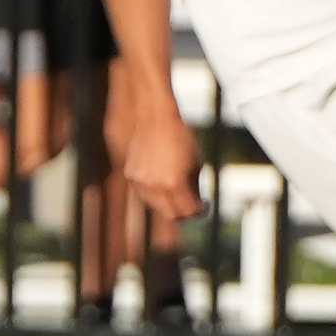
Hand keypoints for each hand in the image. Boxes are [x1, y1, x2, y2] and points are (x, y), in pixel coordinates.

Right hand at [112, 95, 204, 226]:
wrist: (156, 119)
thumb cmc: (181, 139)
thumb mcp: (197, 163)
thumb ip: (195, 187)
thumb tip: (195, 203)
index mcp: (175, 183)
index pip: (189, 211)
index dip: (200, 211)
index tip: (205, 205)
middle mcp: (155, 187)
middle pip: (172, 215)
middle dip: (185, 212)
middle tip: (193, 204)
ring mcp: (141, 183)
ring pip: (157, 206)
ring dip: (169, 203)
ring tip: (178, 188)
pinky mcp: (131, 176)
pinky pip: (146, 193)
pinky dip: (156, 192)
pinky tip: (163, 177)